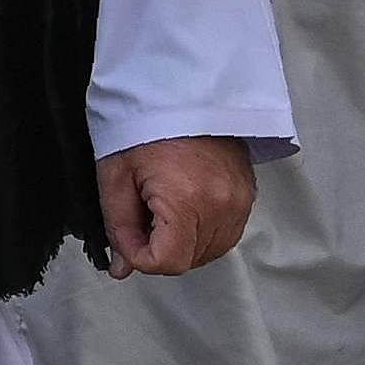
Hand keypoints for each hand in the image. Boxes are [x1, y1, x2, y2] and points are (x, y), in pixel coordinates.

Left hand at [96, 135, 254, 277]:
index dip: (139, 256)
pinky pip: (225, 236)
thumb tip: (123, 268)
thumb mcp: (116, 177)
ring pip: (209, 253)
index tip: (128, 235)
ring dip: (182, 246)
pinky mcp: (248, 196)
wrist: (183, 96)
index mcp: (187, 199)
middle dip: (159, 250)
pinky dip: (202, 235)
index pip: (168, 261)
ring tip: (163, 213)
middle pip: (188, 261)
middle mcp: (221, 205)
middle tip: (142, 218)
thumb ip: (118, 227)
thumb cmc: (146, 130)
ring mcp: (240, 202)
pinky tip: (184, 214)